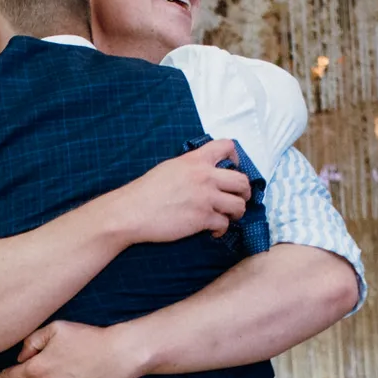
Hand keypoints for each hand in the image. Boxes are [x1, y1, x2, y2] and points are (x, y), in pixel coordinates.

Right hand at [108, 139, 250, 243]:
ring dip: (237, 212)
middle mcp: (204, 176)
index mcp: (195, 160)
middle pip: (242, 181)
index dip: (236, 157)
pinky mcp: (202, 219)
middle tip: (240, 198)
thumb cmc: (146, 191)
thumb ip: (191, 167)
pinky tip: (213, 231)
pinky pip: (224, 224)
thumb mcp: (170, 168)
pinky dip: (221, 229)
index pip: (227, 146)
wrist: (132, 211)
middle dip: (245, 192)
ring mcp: (205, 198)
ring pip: (239, 205)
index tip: (234, 167)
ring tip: (228, 216)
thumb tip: (204, 172)